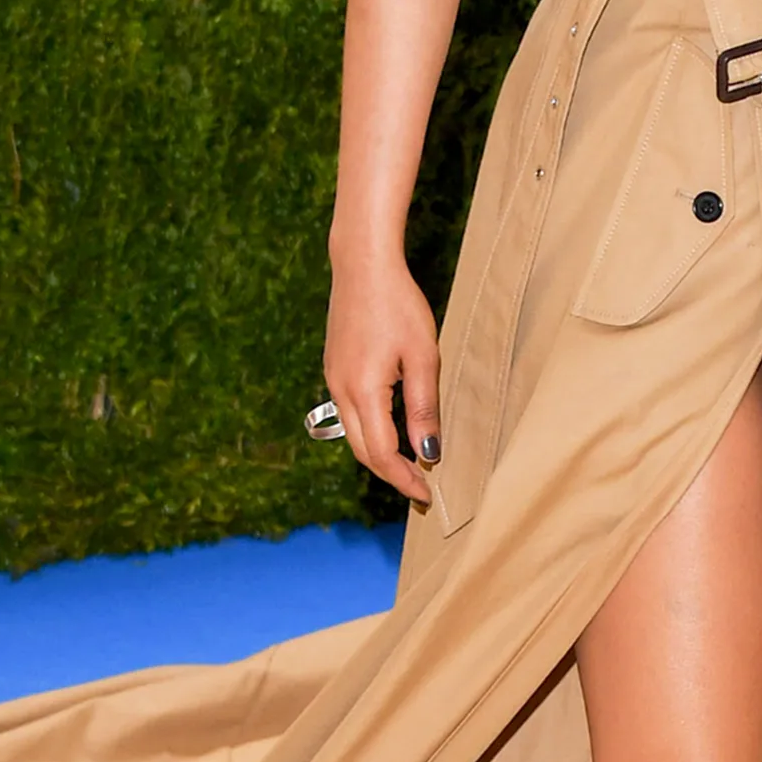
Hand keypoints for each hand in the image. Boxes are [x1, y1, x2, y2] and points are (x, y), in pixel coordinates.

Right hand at [324, 247, 440, 503]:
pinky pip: (351, 413)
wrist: (362, 266)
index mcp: (362, 392)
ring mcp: (333, 380)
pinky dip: (371, 431)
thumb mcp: (422, 356)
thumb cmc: (398, 305)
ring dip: (379, 455)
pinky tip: (392, 429)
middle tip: (419, 489)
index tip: (425, 495)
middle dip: (390, 474)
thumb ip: (423, 407)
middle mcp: (340, 392)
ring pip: (354, 434)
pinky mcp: (334, 369)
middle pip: (362, 451)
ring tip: (410, 465)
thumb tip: (428, 452)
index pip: (381, 454)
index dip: (403, 478)